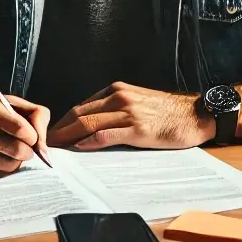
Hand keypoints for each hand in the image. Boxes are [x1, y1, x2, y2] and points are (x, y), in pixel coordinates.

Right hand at [0, 92, 51, 176]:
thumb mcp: (2, 102)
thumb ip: (32, 114)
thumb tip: (44, 146)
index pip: (20, 127)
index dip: (34, 137)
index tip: (33, 139)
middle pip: (17, 149)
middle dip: (27, 151)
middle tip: (24, 148)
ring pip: (8, 165)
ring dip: (15, 162)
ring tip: (8, 152)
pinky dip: (1, 169)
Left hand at [48, 82, 212, 150]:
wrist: (196, 115)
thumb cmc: (168, 113)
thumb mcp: (137, 103)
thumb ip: (115, 110)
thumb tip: (90, 127)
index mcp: (117, 90)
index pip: (81, 106)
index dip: (63, 122)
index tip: (51, 135)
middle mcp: (119, 98)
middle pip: (79, 114)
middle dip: (59, 130)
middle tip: (45, 145)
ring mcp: (128, 113)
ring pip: (88, 123)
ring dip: (68, 138)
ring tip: (55, 150)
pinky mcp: (138, 129)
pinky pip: (106, 135)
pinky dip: (89, 142)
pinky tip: (78, 149)